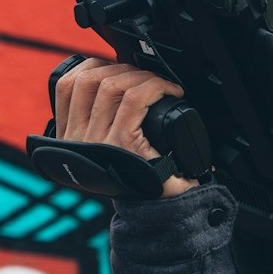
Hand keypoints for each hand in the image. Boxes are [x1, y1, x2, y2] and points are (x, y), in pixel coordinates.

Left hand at [54, 56, 197, 197]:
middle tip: (155, 79)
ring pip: (87, 81)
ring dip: (111, 67)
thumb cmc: (149, 190)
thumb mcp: (176, 182)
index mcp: (121, 148)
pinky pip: (66, 86)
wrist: (123, 206)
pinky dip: (83, 70)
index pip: (134, 99)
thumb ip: (193, 171)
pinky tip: (101, 69)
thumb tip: (209, 159)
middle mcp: (93, 139)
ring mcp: (74, 132)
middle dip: (139, 73)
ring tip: (129, 71)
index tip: (173, 88)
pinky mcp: (63, 128)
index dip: (158, 85)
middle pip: (111, 84)